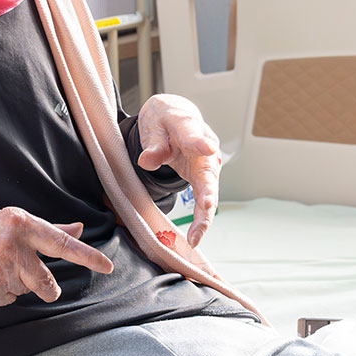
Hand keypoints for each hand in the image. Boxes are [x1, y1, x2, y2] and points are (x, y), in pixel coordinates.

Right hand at [0, 205, 112, 307]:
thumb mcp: (5, 219)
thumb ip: (44, 229)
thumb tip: (78, 229)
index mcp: (19, 224)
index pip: (62, 244)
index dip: (88, 257)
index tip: (108, 267)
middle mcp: (13, 249)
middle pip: (47, 281)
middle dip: (44, 285)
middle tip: (23, 272)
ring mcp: (0, 274)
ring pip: (25, 290)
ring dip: (15, 283)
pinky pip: (7, 300)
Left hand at [135, 94, 220, 248]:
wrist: (176, 118)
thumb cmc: (165, 120)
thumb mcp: (153, 125)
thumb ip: (153, 143)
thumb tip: (146, 160)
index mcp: (189, 126)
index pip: (193, 134)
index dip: (199, 142)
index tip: (207, 148)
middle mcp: (205, 148)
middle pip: (208, 171)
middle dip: (208, 191)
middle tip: (206, 206)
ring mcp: (207, 165)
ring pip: (209, 192)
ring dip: (204, 215)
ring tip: (196, 236)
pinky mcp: (204, 179)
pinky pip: (204, 200)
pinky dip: (200, 218)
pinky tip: (195, 236)